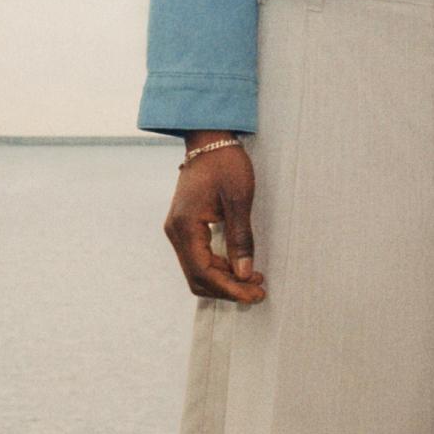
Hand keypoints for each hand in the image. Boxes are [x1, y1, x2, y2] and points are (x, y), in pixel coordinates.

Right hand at [164, 140, 265, 301]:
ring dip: (224, 280)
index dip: (229, 289)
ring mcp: (177, 230)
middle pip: (197, 278)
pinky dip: (218, 268)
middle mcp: (175, 232)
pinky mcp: (185, 227)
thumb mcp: (239, 199)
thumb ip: (241, 238)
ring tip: (253, 279)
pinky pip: (198, 258)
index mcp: (185, 226)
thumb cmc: (225, 163)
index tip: (254, 294)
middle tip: (258, 291)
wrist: (209, 139)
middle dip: (227, 289)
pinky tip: (239, 267)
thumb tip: (244, 274)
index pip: (203, 272)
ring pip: (197, 270)